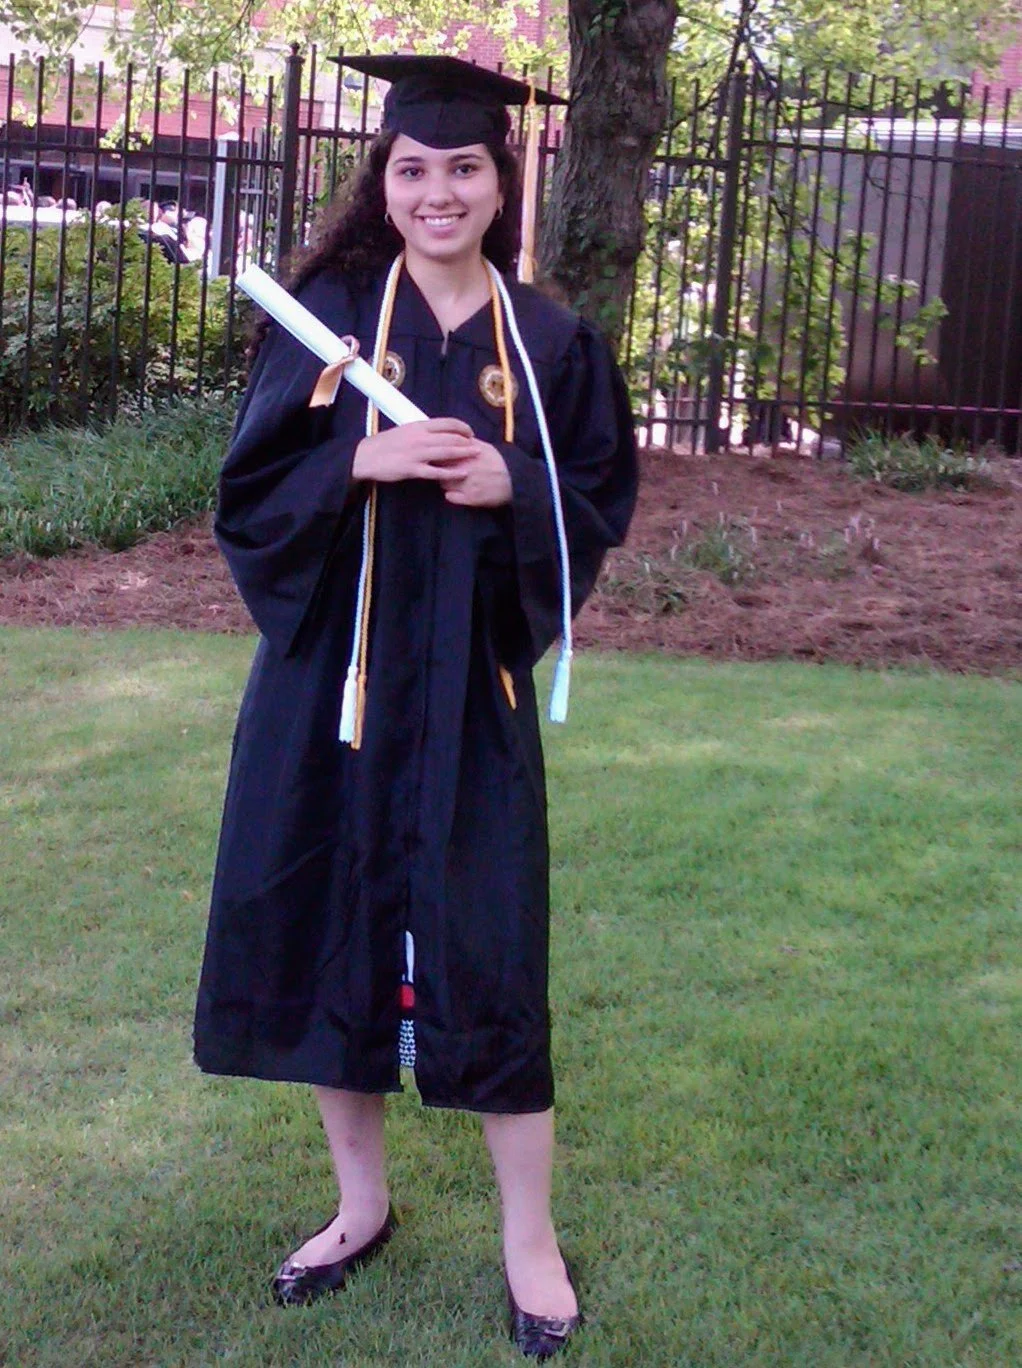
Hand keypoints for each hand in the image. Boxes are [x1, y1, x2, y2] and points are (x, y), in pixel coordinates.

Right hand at [352, 418, 476, 483]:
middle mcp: (420, 438)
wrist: (365, 456)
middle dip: (467, 442)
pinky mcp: (412, 469)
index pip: (446, 423)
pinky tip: (462, 473)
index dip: (461, 427)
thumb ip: (421, 432)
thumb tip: (436, 432)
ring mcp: (417, 454)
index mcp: (418, 426)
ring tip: (476, 455)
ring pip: (446, 453)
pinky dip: (451, 473)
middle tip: (479, 446)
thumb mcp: (404, 431)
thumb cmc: (385, 444)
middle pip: (450, 438)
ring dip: (463, 454)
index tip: (470, 432)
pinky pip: (436, 472)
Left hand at [440, 440, 512, 507]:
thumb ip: (468, 442)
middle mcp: (465, 468)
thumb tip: (455, 437)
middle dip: (440, 469)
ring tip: (451, 482)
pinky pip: (450, 497)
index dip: (440, 456)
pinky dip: (450, 496)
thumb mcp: (486, 447)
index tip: (440, 458)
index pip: (443, 453)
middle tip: (444, 471)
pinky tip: (454, 494)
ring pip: (443, 483)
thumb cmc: (499, 463)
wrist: (515, 481)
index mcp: (467, 454)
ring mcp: (466, 484)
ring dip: (445, 483)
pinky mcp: (470, 498)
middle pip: (439, 468)